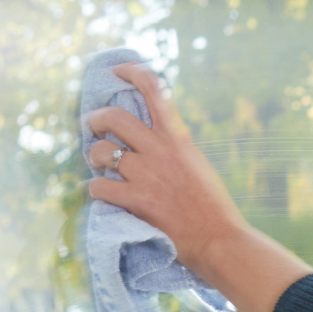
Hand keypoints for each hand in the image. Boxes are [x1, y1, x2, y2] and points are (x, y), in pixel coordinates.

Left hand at [83, 63, 311, 311]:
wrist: (219, 240)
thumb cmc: (212, 208)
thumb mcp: (197, 164)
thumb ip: (174, 147)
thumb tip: (150, 138)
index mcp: (178, 137)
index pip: (155, 89)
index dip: (132, 72)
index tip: (119, 71)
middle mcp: (160, 150)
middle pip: (114, 117)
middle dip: (96, 119)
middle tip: (93, 126)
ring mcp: (146, 174)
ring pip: (101, 151)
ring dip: (96, 158)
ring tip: (101, 167)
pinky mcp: (136, 200)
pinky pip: (99, 186)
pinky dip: (98, 190)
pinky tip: (106, 195)